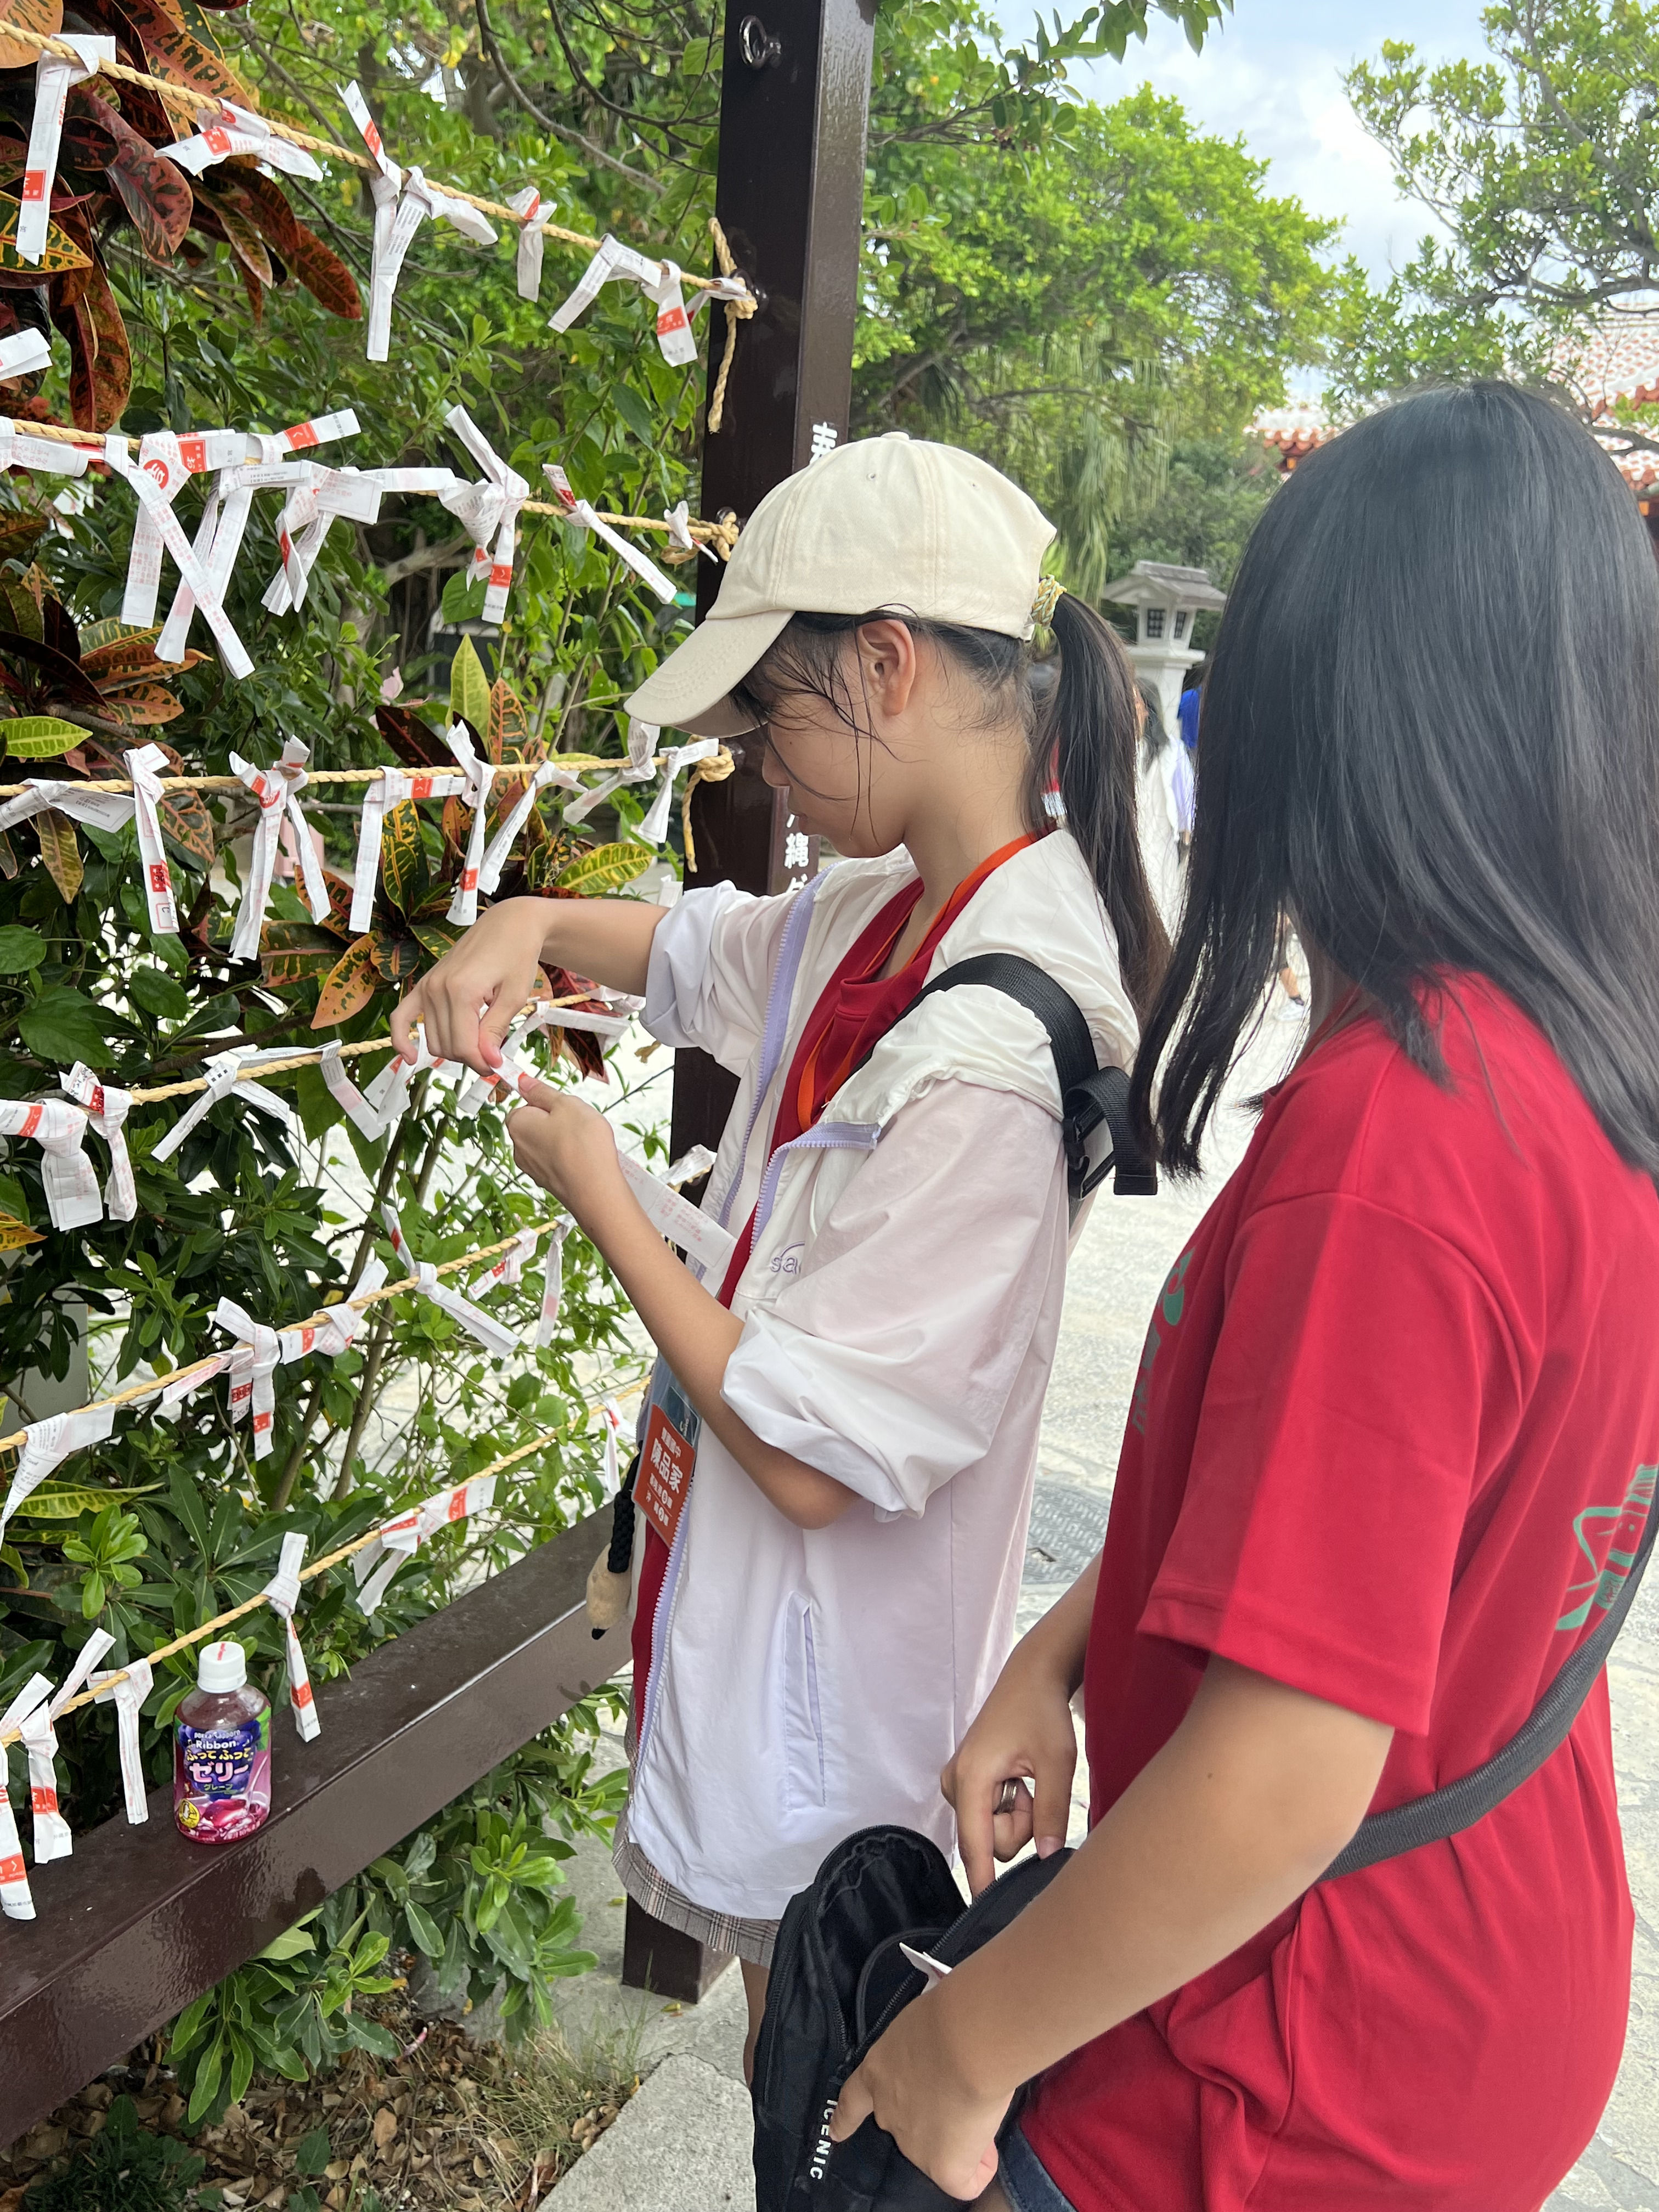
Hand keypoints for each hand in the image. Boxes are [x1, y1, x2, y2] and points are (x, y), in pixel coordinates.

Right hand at [391, 899, 551, 1076]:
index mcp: (462, 991)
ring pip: (433, 1041)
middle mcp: (437, 989)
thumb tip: (488, 1061)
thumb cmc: (516, 955)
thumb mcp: (514, 996)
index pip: (464, 1047)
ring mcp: (427, 986)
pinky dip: (401, 1038)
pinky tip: (411, 1056)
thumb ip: (496, 1030)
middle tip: (493, 1052)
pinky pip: (401, 1017)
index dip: (482, 1063)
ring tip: (477, 1041)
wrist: (508, 925)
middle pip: (448, 1047)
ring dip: (453, 1050)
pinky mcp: (424, 984)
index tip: (497, 1066)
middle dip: (471, 1057)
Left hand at [506, 1078, 627, 1227]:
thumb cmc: (582, 1144)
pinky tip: (585, 1159)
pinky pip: (556, 1161)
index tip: (565, 1108)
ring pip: (548, 1143)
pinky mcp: (547, 1182)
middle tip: (578, 1124)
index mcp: (518, 1124)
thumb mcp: (566, 1105)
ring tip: (585, 1143)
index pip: (525, 1105)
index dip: (547, 1104)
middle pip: (536, 1125)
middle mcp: (518, 1148)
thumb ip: (542, 1092)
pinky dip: (569, 1157)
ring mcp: (532, 1168)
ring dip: (565, 1140)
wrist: (596, 1190)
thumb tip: (522, 1082)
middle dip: (557, 1122)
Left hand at [828, 1989, 1007, 2201]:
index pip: (853, 2102)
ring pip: (938, 2149)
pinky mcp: (942, 2166)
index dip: (846, 2120)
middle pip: (904, 2125)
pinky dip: (979, 2166)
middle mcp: (887, 2112)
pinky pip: (964, 2181)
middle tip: (958, 2091)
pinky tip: (986, 2145)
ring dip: (958, 2135)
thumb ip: (917, 2051)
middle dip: (930, 2115)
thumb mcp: (917, 2027)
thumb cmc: (948, 2017)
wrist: (966, 2042)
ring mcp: (912, 2143)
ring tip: (979, 2104)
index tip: (837, 2133)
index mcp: (877, 2072)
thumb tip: (940, 2063)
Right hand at [943, 1635, 1077, 1895]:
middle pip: (991, 1842)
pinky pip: (991, 1816)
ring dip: (1019, 1815)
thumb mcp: (1057, 1762)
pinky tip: (1019, 1776)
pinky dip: (1011, 1804)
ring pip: (993, 1831)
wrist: (1031, 1677)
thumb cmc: (1043, 1713)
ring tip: (1028, 1777)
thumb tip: (1047, 1859)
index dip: (982, 1882)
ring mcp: (959, 1783)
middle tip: (1035, 1788)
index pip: (975, 1845)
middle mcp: (956, 1784)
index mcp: (971, 1778)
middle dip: (1020, 1826)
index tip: (984, 1916)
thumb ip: (1052, 1813)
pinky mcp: (967, 1782)